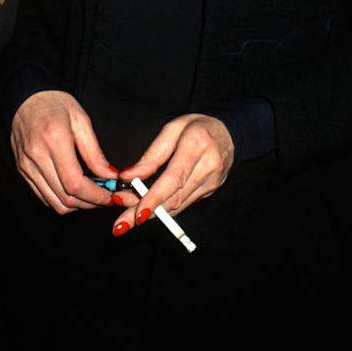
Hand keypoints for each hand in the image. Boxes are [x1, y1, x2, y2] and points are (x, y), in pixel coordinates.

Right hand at [10, 90, 118, 213]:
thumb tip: (110, 175)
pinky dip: (61, 200)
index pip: (75, 183)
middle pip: (65, 198)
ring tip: (91, 194)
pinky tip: (74, 189)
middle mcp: (37, 156)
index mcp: (54, 140)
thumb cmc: (54, 104)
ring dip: (76, 205)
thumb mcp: (81, 120)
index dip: (95, 196)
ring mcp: (27, 166)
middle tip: (105, 196)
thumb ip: (95, 152)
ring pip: (54, 202)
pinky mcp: (22, 171)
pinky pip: (44, 196)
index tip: (110, 195)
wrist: (25, 98)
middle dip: (90, 203)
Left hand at [112, 113, 233, 236]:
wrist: (230, 133)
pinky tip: (149, 209)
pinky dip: (165, 209)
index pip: (174, 178)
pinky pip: (184, 204)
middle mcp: (208, 166)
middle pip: (175, 198)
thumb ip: (151, 154)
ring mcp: (212, 182)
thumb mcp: (172, 129)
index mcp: (197, 144)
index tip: (136, 213)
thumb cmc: (197, 127)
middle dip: (146, 212)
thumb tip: (129, 176)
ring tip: (128, 218)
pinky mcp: (210, 191)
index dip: (154, 198)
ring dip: (153, 214)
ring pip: (179, 206)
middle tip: (121, 223)